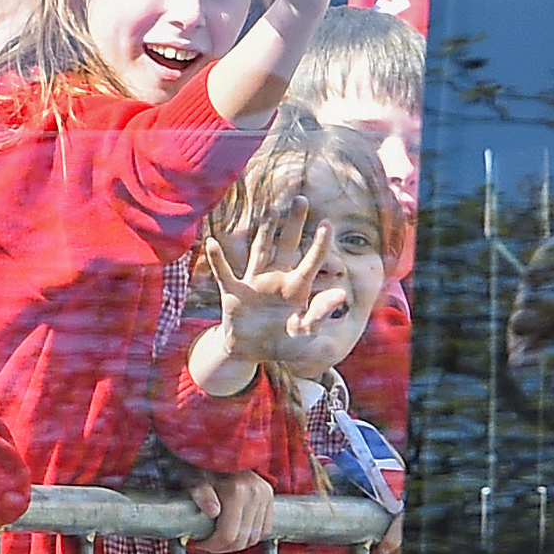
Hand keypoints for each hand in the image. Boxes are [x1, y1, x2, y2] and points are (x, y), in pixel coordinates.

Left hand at [189, 469, 275, 553]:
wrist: (221, 446)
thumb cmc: (203, 462)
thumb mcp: (194, 476)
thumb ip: (201, 493)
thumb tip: (212, 512)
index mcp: (236, 491)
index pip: (228, 536)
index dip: (213, 546)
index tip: (201, 544)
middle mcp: (254, 493)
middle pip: (243, 539)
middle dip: (224, 547)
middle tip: (210, 545)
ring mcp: (264, 495)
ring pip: (255, 536)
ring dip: (239, 543)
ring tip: (222, 539)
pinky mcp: (269, 495)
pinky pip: (265, 527)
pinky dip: (253, 535)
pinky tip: (238, 532)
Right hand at [203, 196, 348, 363]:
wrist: (252, 354)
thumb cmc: (283, 343)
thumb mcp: (304, 333)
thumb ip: (320, 314)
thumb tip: (341, 294)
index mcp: (296, 289)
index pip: (311, 262)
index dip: (319, 244)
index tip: (327, 223)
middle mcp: (276, 279)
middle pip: (286, 246)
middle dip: (293, 224)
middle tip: (302, 198)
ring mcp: (254, 284)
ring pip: (260, 252)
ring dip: (264, 231)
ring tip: (271, 210)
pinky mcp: (233, 293)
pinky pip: (225, 274)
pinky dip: (218, 260)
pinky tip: (213, 242)